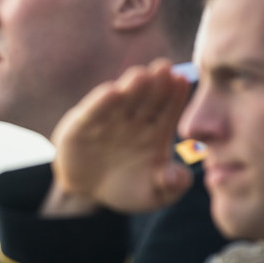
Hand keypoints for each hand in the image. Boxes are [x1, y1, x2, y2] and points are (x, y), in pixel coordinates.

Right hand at [46, 60, 193, 215]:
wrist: (87, 193)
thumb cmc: (126, 189)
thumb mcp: (153, 196)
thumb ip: (171, 187)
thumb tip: (180, 177)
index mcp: (155, 132)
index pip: (168, 110)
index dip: (174, 96)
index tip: (181, 81)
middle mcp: (133, 121)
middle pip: (147, 99)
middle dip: (156, 83)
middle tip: (164, 67)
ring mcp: (107, 121)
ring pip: (122, 100)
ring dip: (131, 87)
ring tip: (140, 75)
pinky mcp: (82, 126)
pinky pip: (93, 112)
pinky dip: (101, 102)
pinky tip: (111, 91)